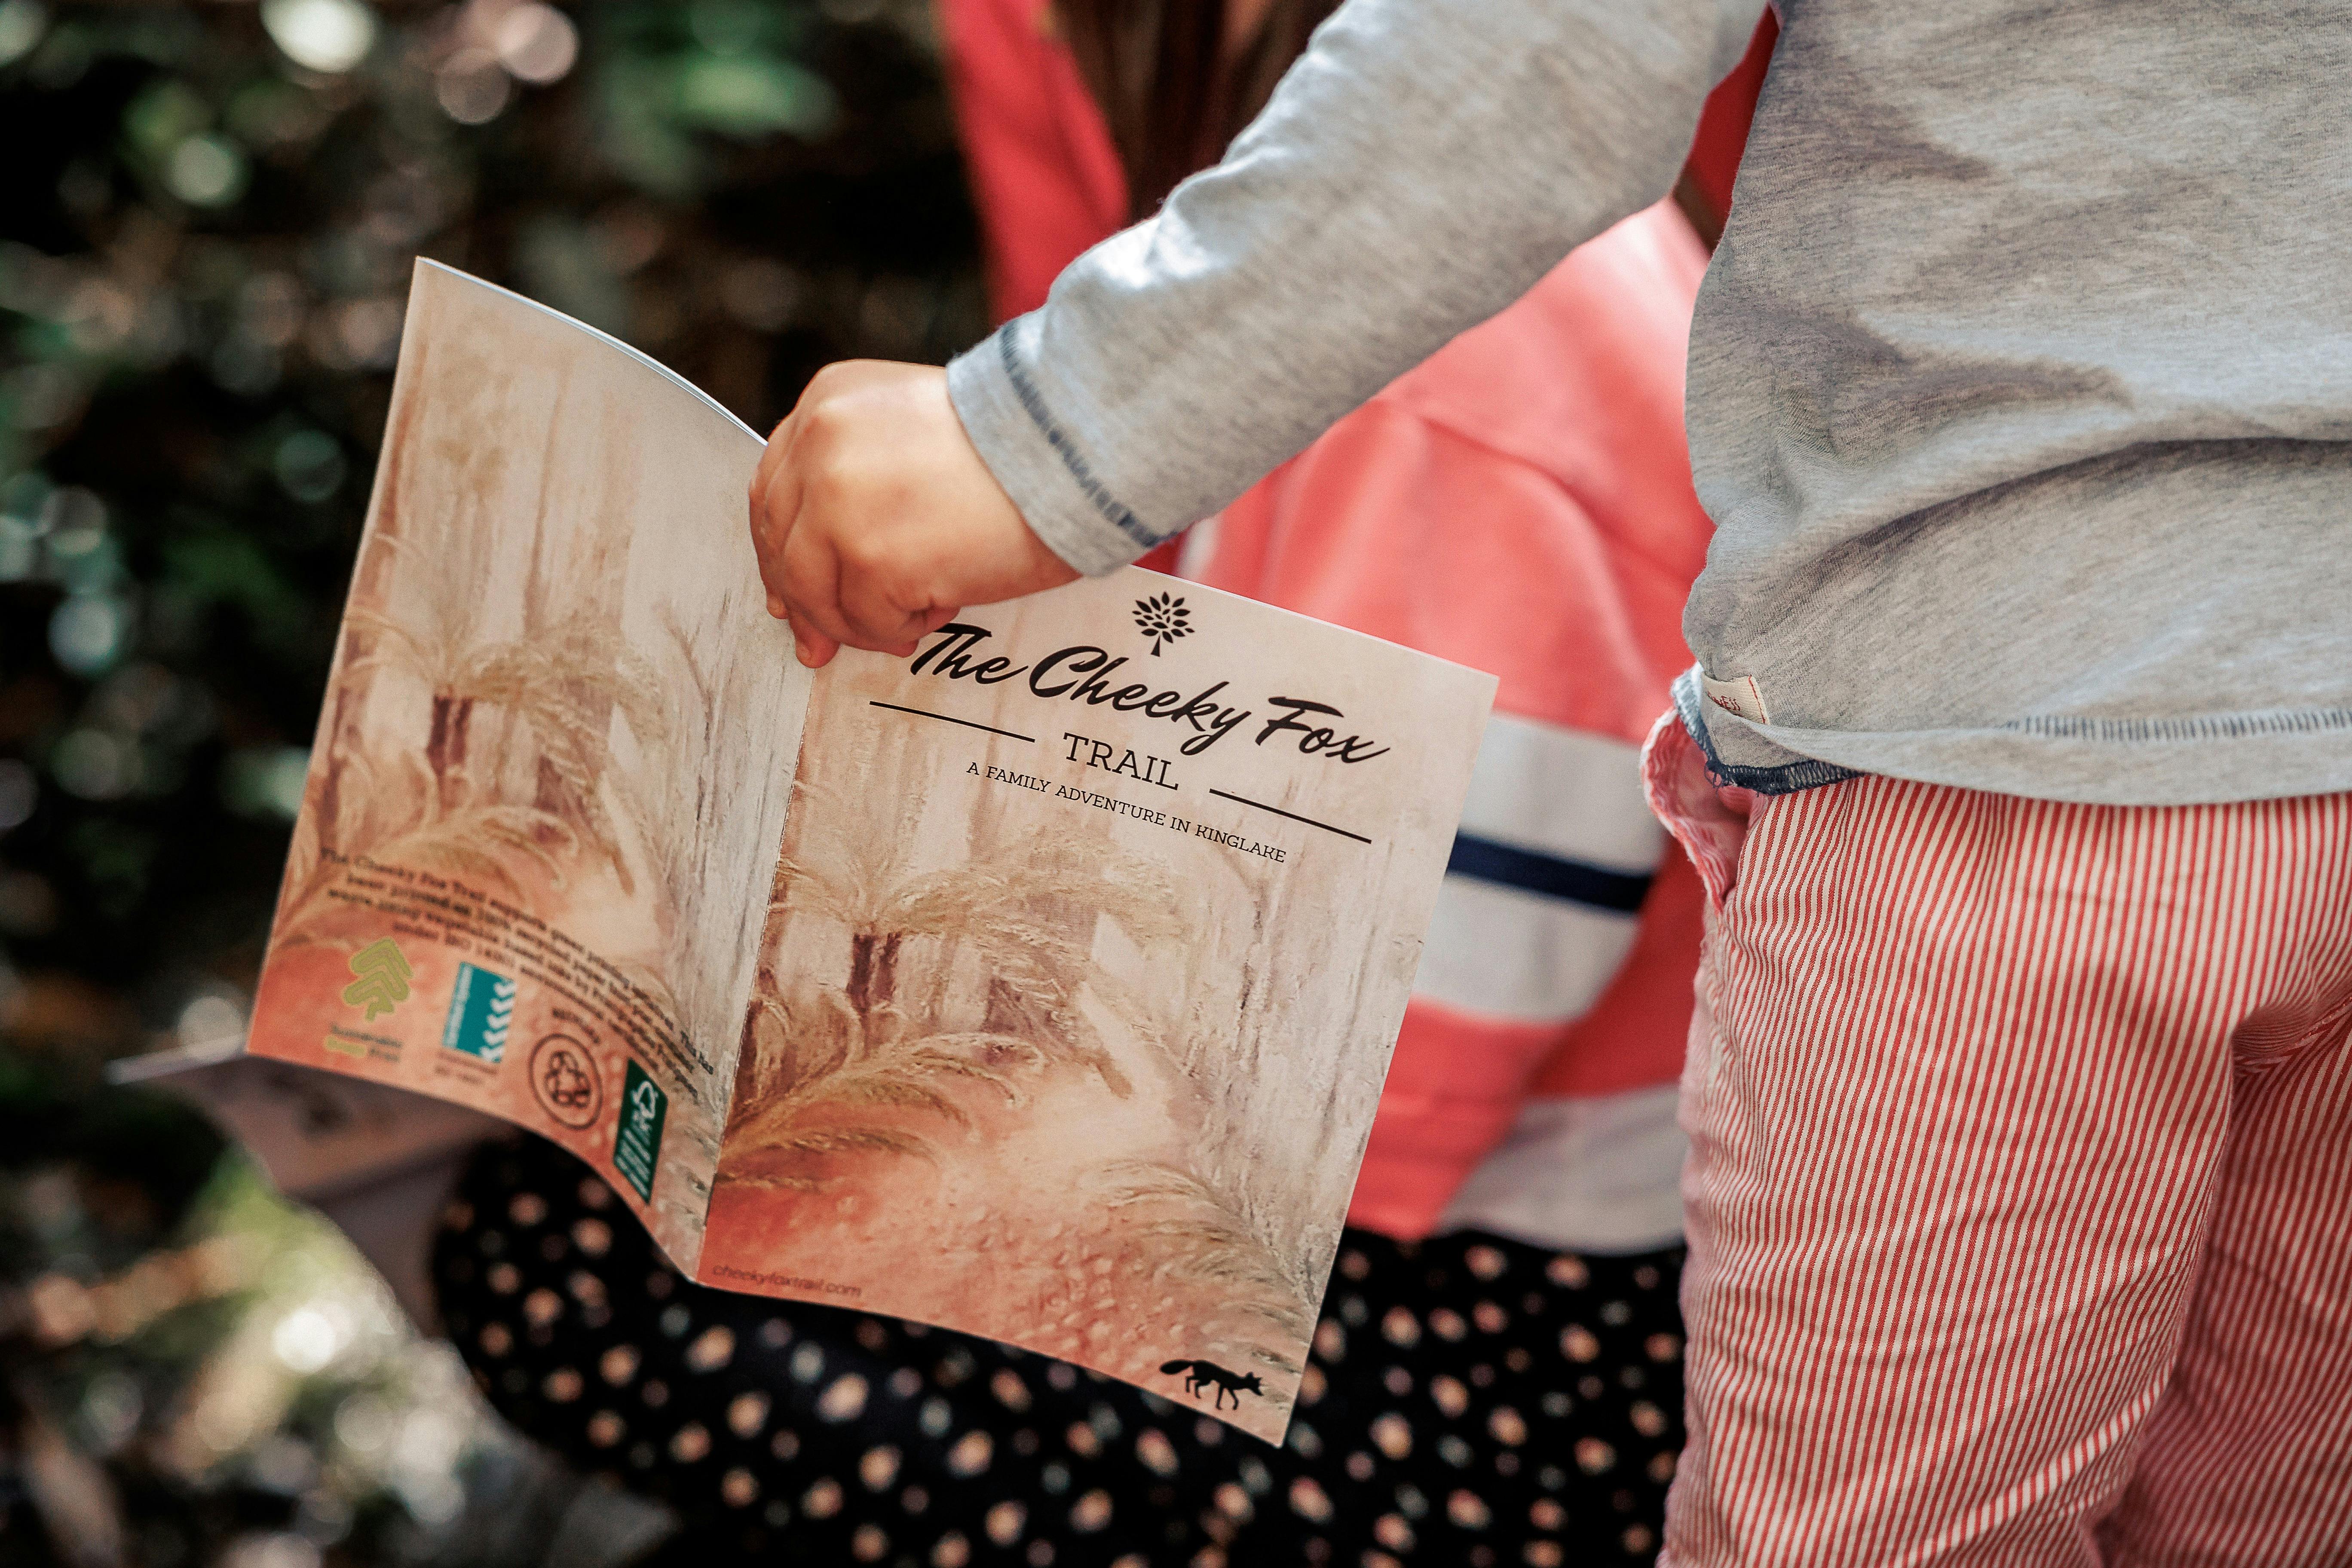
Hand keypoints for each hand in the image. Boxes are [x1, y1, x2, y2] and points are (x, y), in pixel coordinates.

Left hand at [749, 361, 1078, 666]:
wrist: (1072, 450)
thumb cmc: (1018, 444)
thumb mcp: (914, 427)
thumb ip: (862, 471)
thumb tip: (826, 557)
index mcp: (828, 403)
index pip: (775, 488)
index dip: (780, 547)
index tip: (790, 589)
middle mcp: (821, 444)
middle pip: (783, 544)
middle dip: (805, 603)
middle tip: (821, 642)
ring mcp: (838, 502)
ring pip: (815, 592)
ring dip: (857, 622)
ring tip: (905, 623)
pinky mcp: (869, 556)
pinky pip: (866, 620)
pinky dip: (901, 628)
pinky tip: (939, 607)